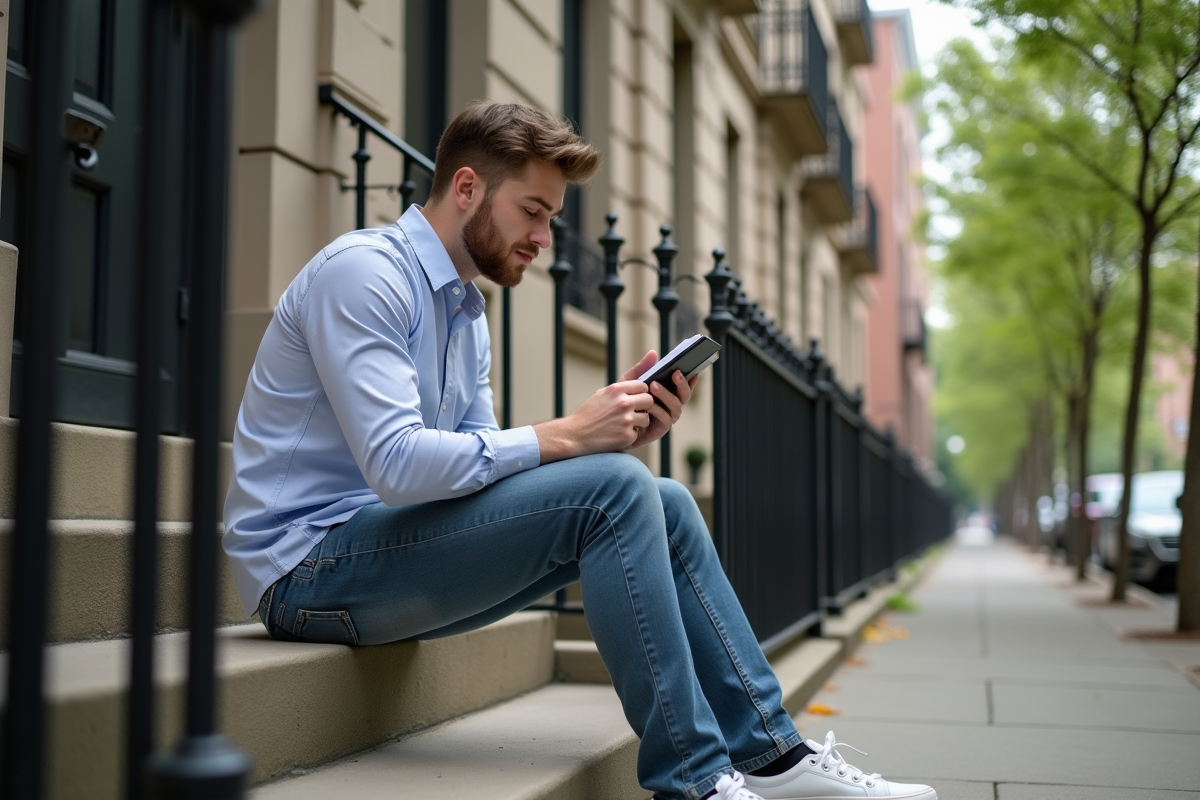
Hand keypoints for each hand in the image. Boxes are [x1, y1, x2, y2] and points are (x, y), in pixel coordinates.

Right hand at [534, 378, 655, 461]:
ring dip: (639, 423)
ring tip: (623, 425)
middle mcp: (622, 403)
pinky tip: (617, 435)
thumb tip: (641, 384)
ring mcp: (626, 420)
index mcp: (615, 390)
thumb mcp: (601, 395)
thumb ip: (620, 389)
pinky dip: (630, 436)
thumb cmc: (588, 415)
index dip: (641, 393)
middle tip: (633, 413)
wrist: (573, 436)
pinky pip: (638, 434)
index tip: (636, 399)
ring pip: (646, 418)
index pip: (642, 385)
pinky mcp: (626, 436)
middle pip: (649, 400)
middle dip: (644, 407)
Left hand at [620, 350, 699, 449]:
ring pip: (675, 406)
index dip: (690, 380)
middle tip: (675, 373)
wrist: (613, 423)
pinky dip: (657, 410)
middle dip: (682, 384)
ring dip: (666, 395)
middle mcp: (671, 405)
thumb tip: (653, 353)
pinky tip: (648, 404)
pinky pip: (664, 419)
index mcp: (668, 393)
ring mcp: (667, 417)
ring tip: (654, 385)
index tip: (693, 370)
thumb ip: (642, 369)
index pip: (682, 386)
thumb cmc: (624, 401)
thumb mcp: (630, 382)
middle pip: (684, 395)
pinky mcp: (660, 429)